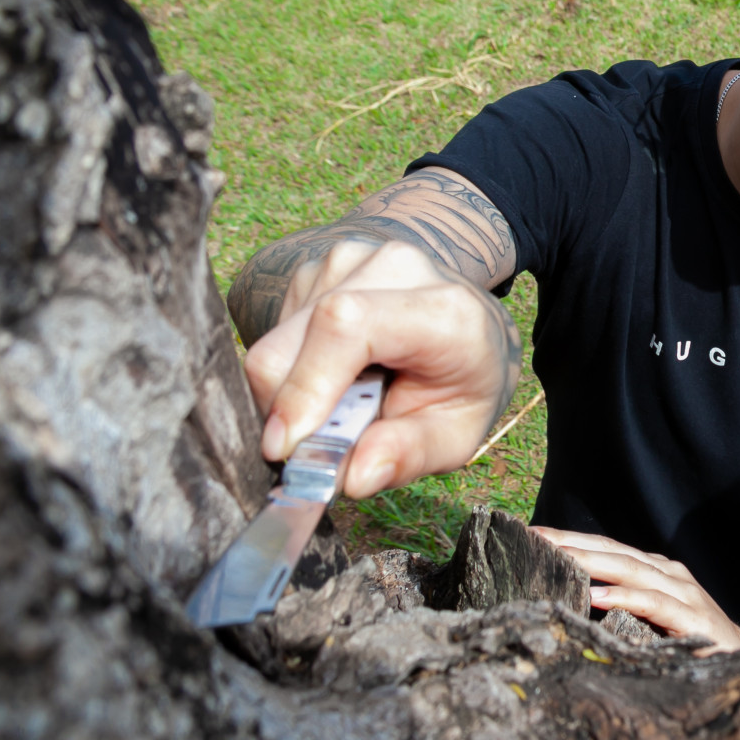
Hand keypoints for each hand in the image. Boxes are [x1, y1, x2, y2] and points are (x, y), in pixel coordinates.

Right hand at [242, 239, 519, 499]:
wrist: (470, 326)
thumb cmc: (464, 382)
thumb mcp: (458, 434)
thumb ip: (410, 455)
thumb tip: (352, 477)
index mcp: (441, 308)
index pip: (347, 326)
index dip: (304, 388)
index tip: (285, 448)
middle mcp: (391, 269)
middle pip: (287, 344)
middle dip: (286, 411)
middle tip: (318, 447)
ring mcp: (348, 261)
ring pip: (270, 344)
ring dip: (289, 395)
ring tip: (344, 403)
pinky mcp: (317, 270)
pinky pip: (273, 335)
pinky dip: (292, 373)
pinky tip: (336, 375)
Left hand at [530, 527, 739, 653]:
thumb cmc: (690, 639)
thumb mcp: (652, 617)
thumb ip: (623, 605)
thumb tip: (573, 602)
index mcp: (656, 571)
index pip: (608, 548)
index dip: (572, 540)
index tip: (533, 537)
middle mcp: (669, 574)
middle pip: (614, 552)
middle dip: (573, 544)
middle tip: (535, 539)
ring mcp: (683, 593)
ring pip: (631, 570)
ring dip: (593, 563)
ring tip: (559, 558)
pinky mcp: (692, 618)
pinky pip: (654, 603)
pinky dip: (626, 597)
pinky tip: (598, 596)